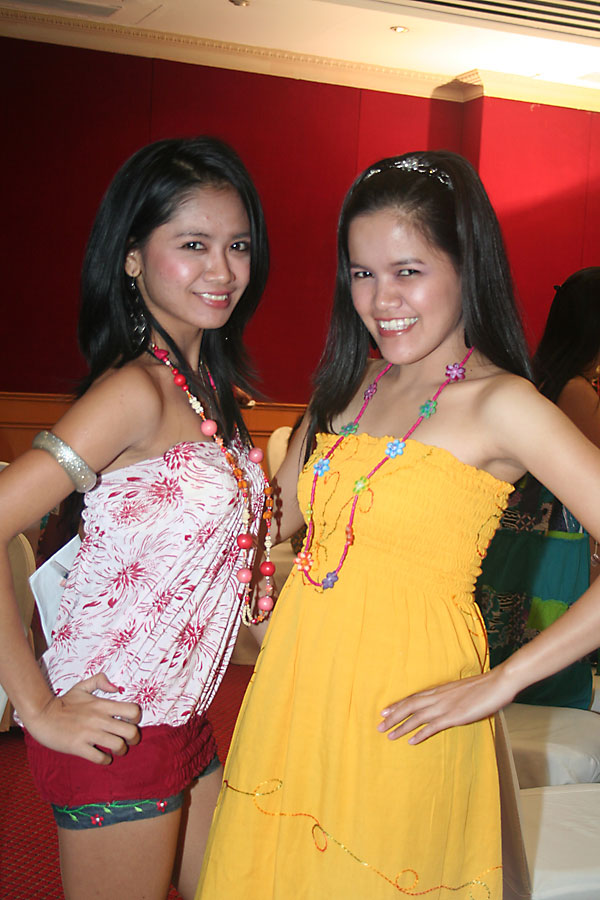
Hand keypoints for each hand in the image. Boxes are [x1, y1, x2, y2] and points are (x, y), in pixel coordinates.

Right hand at [26, 673, 140, 763]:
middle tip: (129, 741)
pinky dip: (105, 760)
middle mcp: (99, 719)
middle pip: (130, 731)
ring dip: (120, 750)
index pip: (133, 710)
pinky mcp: (78, 746)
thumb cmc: (63, 702)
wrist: (41, 715)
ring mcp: (89, 733)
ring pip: (118, 746)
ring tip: (116, 750)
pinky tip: (103, 757)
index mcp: (102, 705)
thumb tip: (116, 688)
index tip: (130, 722)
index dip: (136, 718)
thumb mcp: (81, 687)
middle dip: (134, 739)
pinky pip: (100, 757)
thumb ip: (100, 681)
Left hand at [377, 667, 516, 743]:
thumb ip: (452, 696)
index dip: (398, 705)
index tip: (384, 711)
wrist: (498, 682)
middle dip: (393, 716)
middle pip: (409, 706)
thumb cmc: (484, 686)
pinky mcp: (454, 716)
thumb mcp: (463, 689)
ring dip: (401, 727)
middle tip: (379, 725)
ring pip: (416, 717)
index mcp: (440, 689)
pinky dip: (420, 734)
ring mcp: (445, 706)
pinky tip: (410, 741)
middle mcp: (438, 697)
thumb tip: (448, 702)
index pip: (413, 697)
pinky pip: (432, 726)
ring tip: (389, 735)